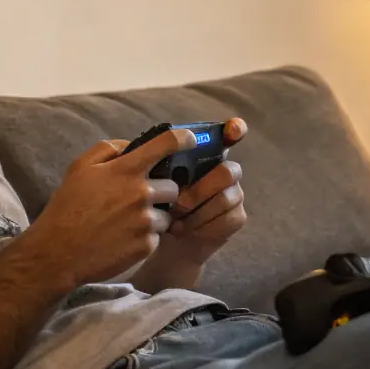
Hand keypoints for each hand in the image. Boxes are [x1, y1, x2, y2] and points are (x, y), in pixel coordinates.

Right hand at [21, 127, 195, 291]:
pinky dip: (145, 237)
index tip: (191, 139)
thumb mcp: (79, 167)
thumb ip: (108, 149)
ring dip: (153, 216)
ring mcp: (145, 221)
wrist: (58, 253)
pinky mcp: (147, 245)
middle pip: (173, 186)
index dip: (183, 138)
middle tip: (140, 200)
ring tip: (126, 223)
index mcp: (125, 170)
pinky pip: (157, 236)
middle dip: (162, 191)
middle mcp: (141, 193)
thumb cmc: (67, 208)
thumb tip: (132, 145)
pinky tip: (123, 238)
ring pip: (167, 213)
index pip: (165, 144)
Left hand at [160, 117, 247, 264]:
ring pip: (225, 198)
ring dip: (196, 211)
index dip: (235, 129)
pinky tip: (183, 229)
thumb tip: (132, 147)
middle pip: (227, 172)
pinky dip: (201, 226)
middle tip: (176, 204)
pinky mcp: (237, 217)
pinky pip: (226, 219)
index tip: (234, 129)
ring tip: (173, 220)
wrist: (166, 240)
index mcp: (207, 154)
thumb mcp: (151, 180)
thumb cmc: (158, 203)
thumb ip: (150, 162)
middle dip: (199, 190)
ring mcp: (235, 194)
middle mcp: (226, 170)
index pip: (231, 133)